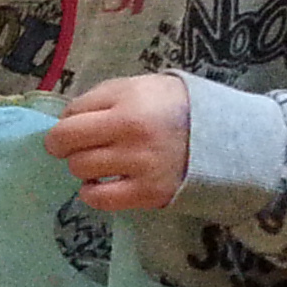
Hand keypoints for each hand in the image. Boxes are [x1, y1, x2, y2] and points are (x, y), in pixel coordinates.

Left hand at [45, 74, 190, 211]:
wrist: (223, 135)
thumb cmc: (171, 106)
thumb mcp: (136, 87)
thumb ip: (98, 99)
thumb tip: (64, 121)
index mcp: (127, 105)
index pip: (70, 119)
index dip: (64, 125)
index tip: (70, 130)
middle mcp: (132, 135)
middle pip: (69, 145)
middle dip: (66, 146)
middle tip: (79, 146)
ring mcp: (141, 166)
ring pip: (81, 170)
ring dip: (83, 167)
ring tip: (98, 162)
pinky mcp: (149, 193)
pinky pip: (100, 199)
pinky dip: (92, 193)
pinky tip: (100, 184)